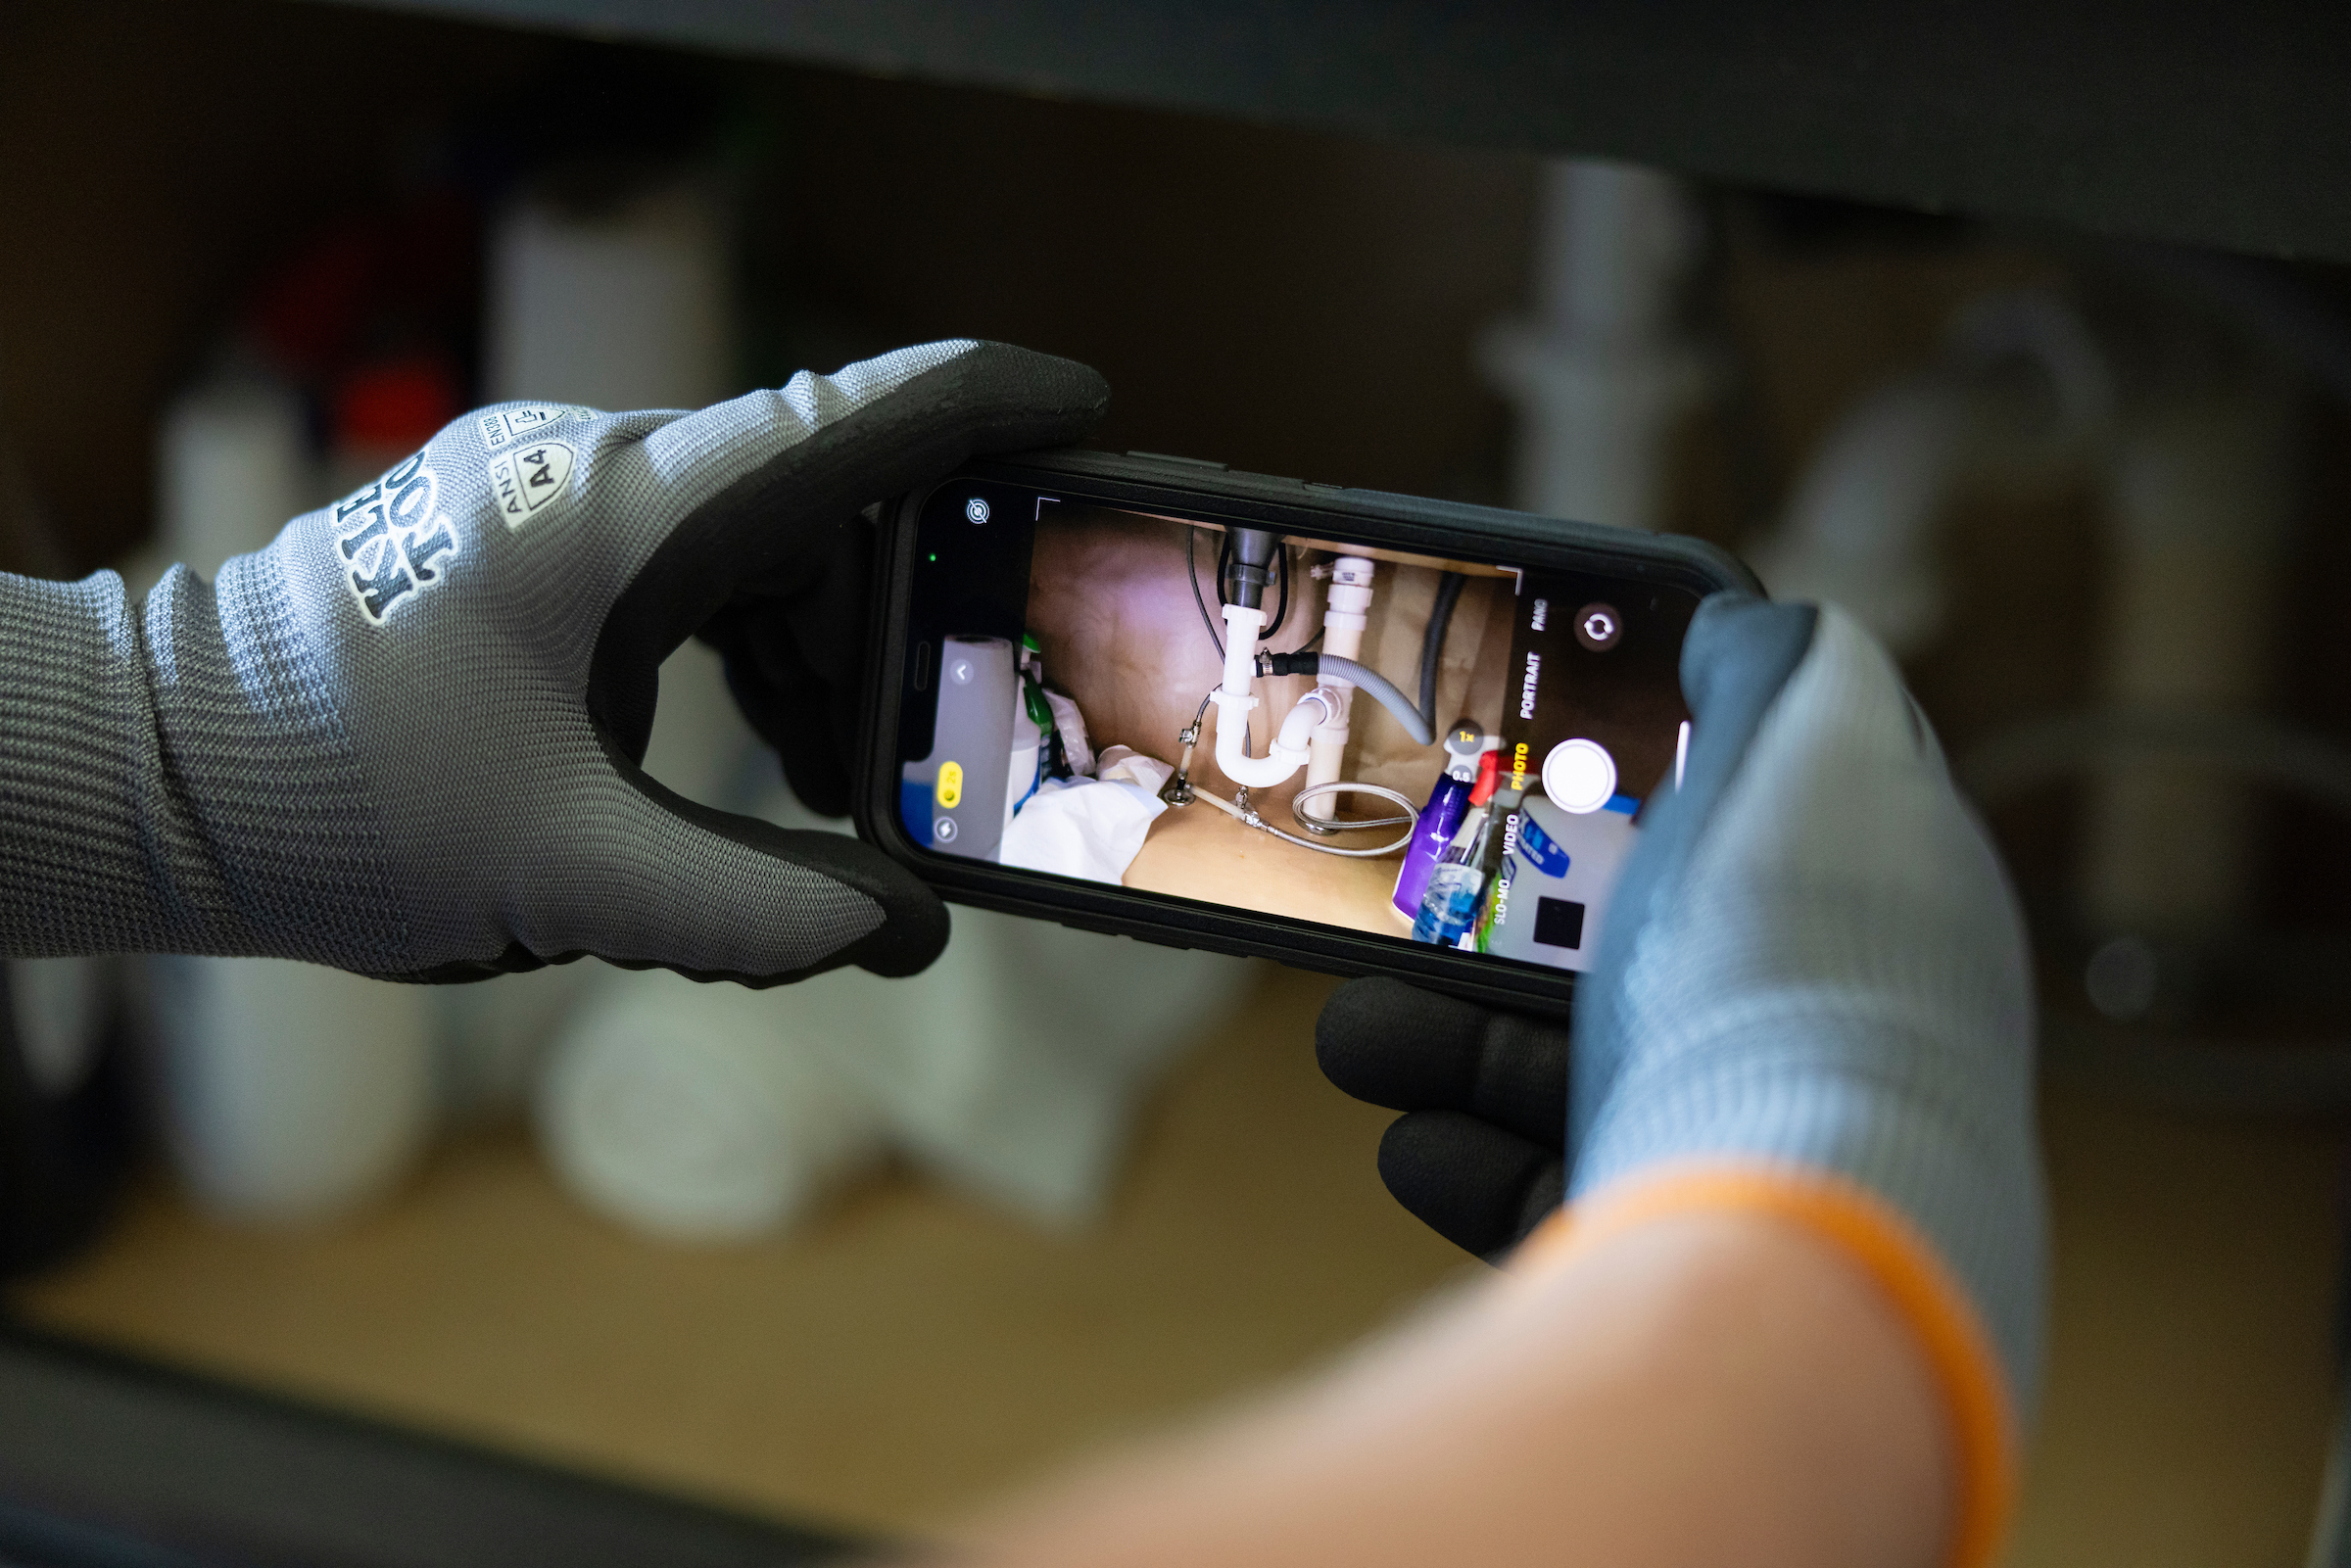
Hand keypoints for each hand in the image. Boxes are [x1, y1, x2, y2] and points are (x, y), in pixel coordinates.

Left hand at [0, 341, 1106, 985]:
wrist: (161, 780)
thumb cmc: (340, 808)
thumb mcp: (568, 878)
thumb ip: (756, 910)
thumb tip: (903, 932)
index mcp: (615, 519)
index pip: (845, 426)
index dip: (985, 411)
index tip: (1088, 412)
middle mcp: (589, 474)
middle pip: (817, 501)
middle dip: (898, 613)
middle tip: (955, 720)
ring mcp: (550, 496)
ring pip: (756, 540)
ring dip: (818, 649)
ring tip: (837, 776)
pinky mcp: (525, 536)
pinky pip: (687, 563)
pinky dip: (750, 647)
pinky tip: (758, 745)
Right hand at [1321, 594, 2042, 1440]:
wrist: (1797, 1258)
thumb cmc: (1801, 989)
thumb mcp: (1809, 760)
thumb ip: (1778, 670)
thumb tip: (1739, 621)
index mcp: (1864, 897)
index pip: (1749, 806)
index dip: (1638, 764)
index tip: (1520, 744)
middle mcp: (1814, 1021)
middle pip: (1625, 944)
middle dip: (1490, 918)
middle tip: (1387, 898)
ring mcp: (1749, 1145)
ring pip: (1568, 1071)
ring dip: (1444, 1040)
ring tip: (1358, 1034)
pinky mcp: (1676, 1249)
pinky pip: (1548, 1188)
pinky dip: (1467, 1153)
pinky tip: (1414, 1139)